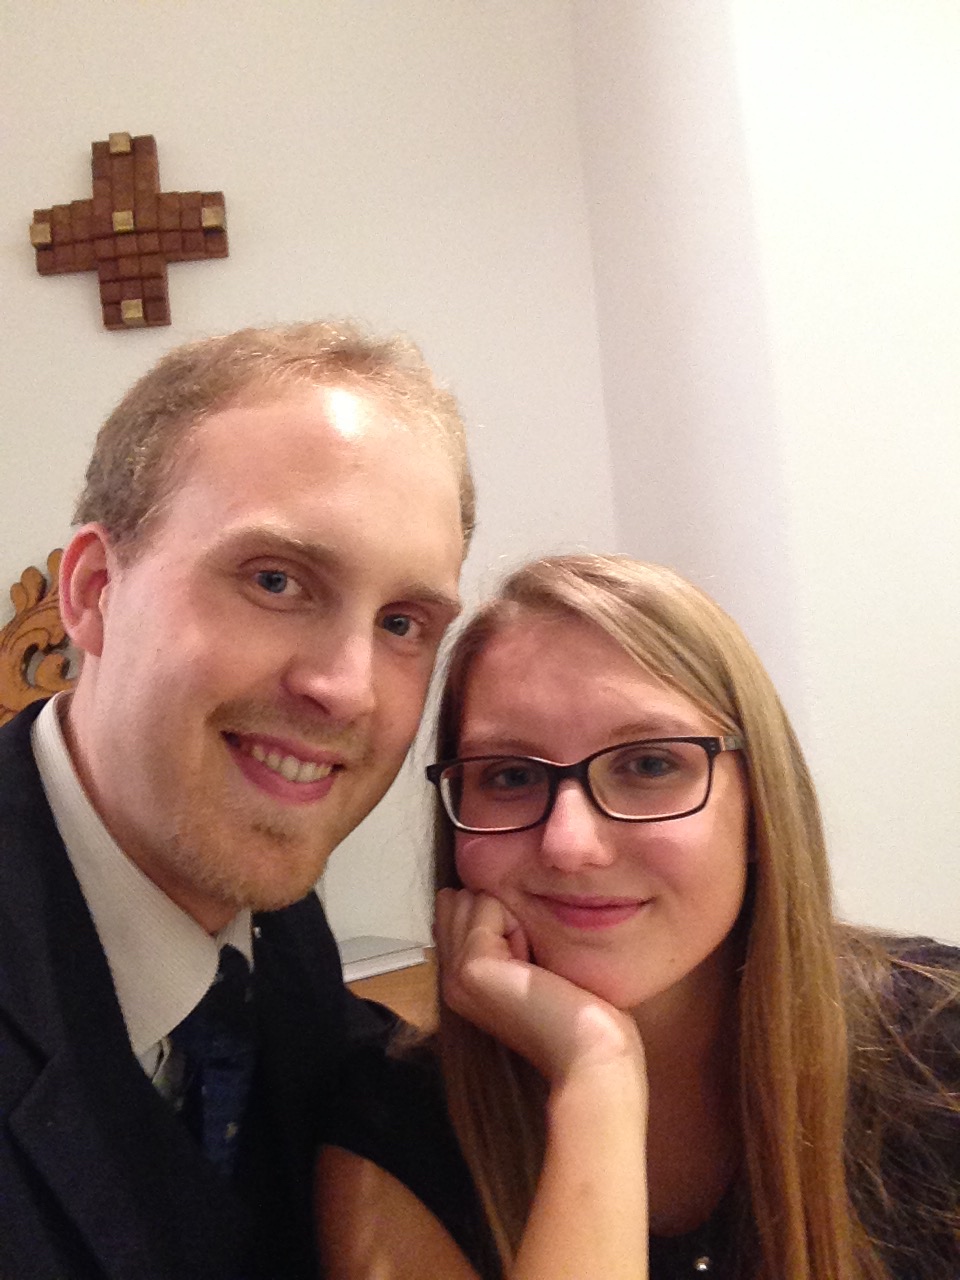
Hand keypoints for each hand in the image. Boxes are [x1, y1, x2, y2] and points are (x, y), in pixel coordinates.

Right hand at [434, 889, 645, 1087]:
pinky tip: (533, 965)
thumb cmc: (575, 1011)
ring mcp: (456, 974)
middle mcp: (450, 977)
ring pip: (471, 898)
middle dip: (500, 911)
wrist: (588, 1054)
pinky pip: (487, 906)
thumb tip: (486, 894)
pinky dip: (518, 924)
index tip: (527, 956)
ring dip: (510, 916)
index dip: (497, 916)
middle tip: (530, 960)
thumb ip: (502, 934)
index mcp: (460, 979)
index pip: (456, 909)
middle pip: (459, 900)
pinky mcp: (471, 967)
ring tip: (532, 963)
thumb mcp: (530, 962)